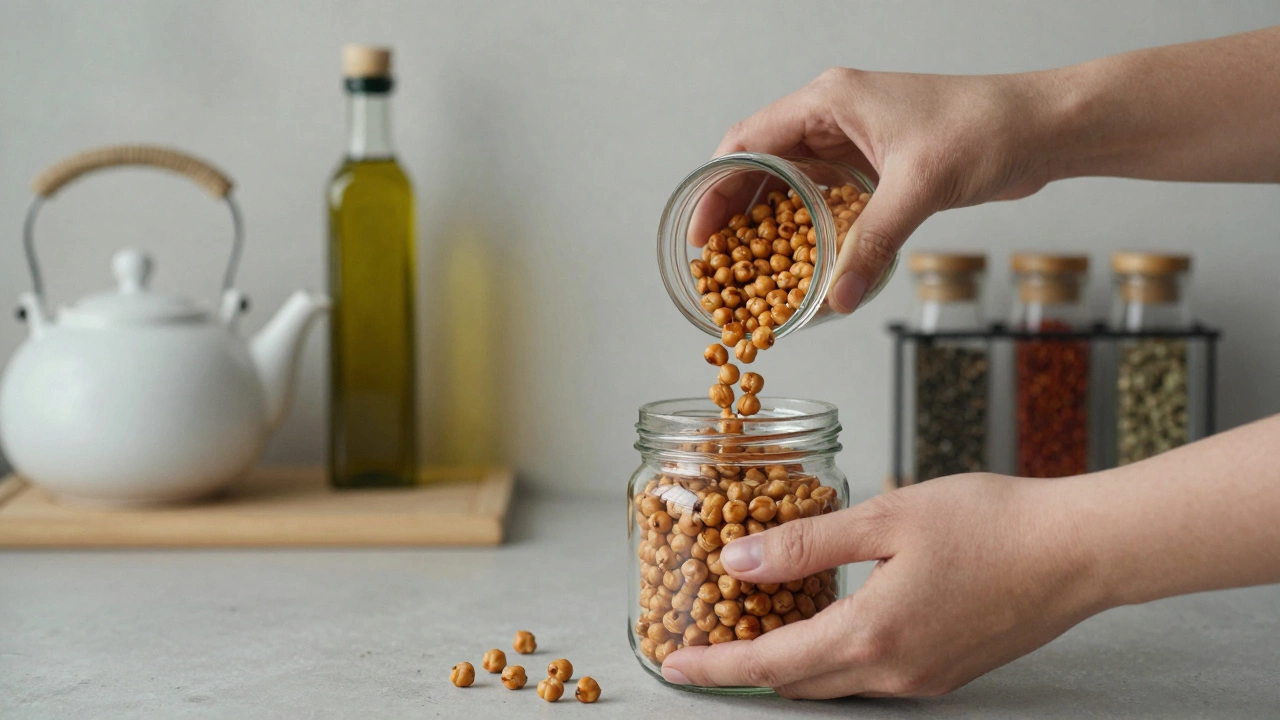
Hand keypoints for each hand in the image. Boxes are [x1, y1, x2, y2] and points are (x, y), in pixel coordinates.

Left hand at [661, 473, 1109, 697]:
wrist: (1077, 550)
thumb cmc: (989, 523)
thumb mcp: (885, 518)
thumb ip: (804, 544)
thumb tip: (738, 562)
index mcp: (870, 635)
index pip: (768, 665)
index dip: (716, 666)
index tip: (674, 663)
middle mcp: (893, 671)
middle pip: (797, 683)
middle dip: (746, 666)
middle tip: (707, 638)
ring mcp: (922, 678)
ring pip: (834, 682)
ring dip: (790, 662)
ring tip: (758, 624)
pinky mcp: (945, 671)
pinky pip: (870, 674)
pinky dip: (834, 655)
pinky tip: (828, 619)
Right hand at [699, 69, 1057, 311]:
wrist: (1043, 126)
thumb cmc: (986, 131)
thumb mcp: (920, 188)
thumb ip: (873, 243)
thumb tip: (837, 299)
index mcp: (829, 101)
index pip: (749, 141)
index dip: (717, 188)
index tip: (702, 233)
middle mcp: (833, 115)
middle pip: (762, 163)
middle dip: (736, 211)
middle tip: (717, 261)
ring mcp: (854, 140)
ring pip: (792, 182)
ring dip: (771, 222)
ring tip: (750, 268)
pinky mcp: (876, 164)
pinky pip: (826, 196)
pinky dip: (809, 226)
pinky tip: (803, 261)